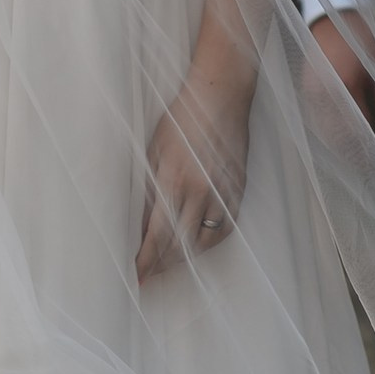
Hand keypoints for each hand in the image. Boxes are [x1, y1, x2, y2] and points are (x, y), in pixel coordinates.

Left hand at [137, 78, 250, 281]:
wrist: (221, 96)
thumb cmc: (182, 118)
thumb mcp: (154, 149)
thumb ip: (148, 188)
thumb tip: (140, 222)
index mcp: (174, 181)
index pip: (158, 234)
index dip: (147, 260)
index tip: (136, 276)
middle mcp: (201, 192)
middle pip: (180, 245)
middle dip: (162, 265)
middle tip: (148, 277)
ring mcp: (223, 193)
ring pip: (204, 243)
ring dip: (184, 258)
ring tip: (168, 265)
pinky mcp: (238, 190)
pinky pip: (224, 229)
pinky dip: (209, 243)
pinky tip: (197, 246)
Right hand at [309, 12, 374, 137]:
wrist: (334, 14)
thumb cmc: (363, 39)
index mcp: (342, 84)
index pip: (353, 127)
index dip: (365, 143)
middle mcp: (321, 89)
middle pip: (333, 132)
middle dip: (350, 145)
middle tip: (365, 158)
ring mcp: (309, 88)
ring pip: (321, 126)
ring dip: (336, 137)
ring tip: (354, 147)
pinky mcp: (304, 86)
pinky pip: (314, 114)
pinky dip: (326, 125)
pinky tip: (340, 129)